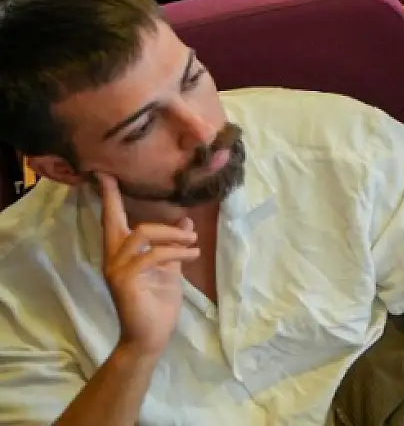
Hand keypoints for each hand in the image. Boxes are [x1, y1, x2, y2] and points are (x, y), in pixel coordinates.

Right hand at [99, 173, 197, 359]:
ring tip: (192, 244)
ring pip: (140, 233)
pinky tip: (192, 256)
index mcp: (122, 253)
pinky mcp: (125, 280)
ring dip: (171, 234)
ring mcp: (116, 269)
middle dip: (117, 200)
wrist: (150, 337)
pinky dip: (176, 252)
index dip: (108, 198)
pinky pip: (152, 255)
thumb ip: (174, 246)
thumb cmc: (157, 303)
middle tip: (119, 182)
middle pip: (115, 221)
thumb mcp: (171, 269)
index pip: (112, 221)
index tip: (103, 174)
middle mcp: (113, 258)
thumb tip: (186, 223)